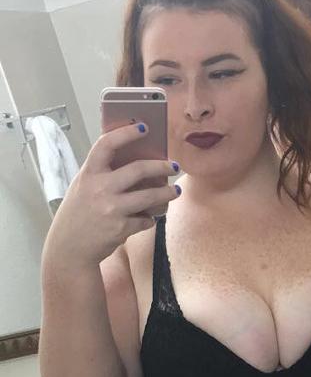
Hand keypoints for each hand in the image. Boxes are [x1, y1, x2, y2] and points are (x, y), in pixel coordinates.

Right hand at [44, 122, 180, 267]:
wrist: (69, 248)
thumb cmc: (79, 214)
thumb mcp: (83, 187)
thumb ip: (103, 173)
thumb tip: (137, 160)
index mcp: (89, 174)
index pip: (107, 144)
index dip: (126, 133)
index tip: (143, 127)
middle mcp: (100, 188)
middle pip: (139, 170)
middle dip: (162, 167)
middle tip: (174, 166)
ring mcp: (111, 209)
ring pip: (150, 196)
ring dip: (167, 193)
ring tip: (175, 191)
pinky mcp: (121, 228)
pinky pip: (145, 220)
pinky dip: (149, 219)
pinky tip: (147, 218)